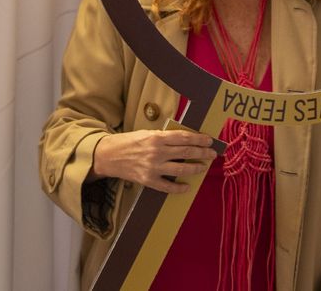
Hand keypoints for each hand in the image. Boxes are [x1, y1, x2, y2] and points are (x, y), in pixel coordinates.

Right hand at [90, 130, 217, 193]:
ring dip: (195, 168)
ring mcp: (153, 167)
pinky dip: (179, 187)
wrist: (109, 156)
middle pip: (186, 151)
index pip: (184, 137)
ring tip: (203, 167)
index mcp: (156, 137)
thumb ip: (163, 137)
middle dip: (202, 152)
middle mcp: (157, 152)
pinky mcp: (149, 180)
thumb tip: (183, 140)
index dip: (199, 139)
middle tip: (212, 154)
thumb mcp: (146, 133)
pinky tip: (187, 186)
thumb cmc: (127, 142)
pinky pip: (168, 186)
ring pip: (181, 168)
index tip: (209, 140)